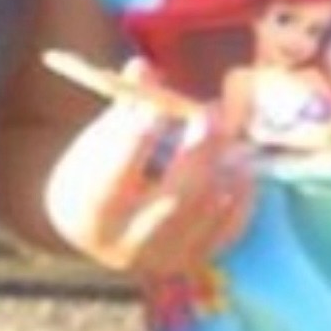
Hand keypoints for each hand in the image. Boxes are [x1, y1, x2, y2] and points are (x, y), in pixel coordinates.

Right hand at [45, 62, 255, 275]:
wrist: (98, 227)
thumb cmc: (100, 167)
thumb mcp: (101, 136)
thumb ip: (125, 105)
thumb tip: (143, 68)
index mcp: (89, 208)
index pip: (117, 172)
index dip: (141, 136)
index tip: (160, 106)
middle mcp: (125, 243)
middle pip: (174, 198)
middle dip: (199, 150)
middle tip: (212, 112)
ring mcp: (163, 258)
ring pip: (206, 211)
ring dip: (225, 166)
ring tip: (230, 133)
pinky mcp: (193, 262)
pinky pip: (230, 228)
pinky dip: (241, 193)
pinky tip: (240, 164)